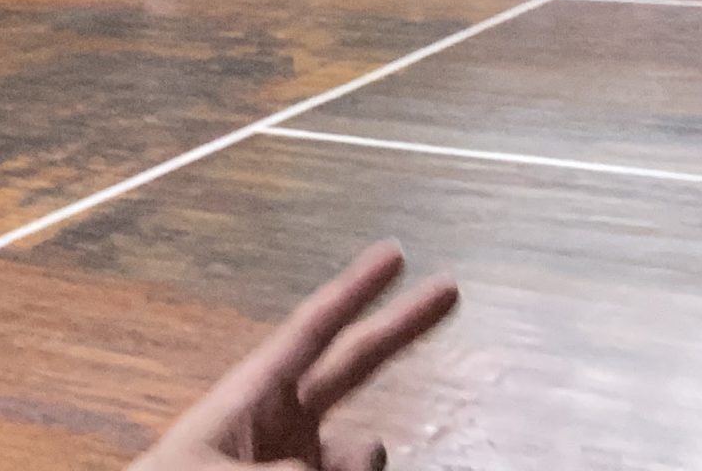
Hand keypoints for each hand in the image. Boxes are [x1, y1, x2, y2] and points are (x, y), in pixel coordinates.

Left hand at [129, 242, 458, 470]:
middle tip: (449, 288)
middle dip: (403, 326)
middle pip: (356, 363)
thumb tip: (356, 452)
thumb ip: (281, 467)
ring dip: (364, 465)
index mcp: (252, 394)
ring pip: (364, 453)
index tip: (395, 252)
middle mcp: (284, 422)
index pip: (314, 329)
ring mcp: (300, 461)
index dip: (355, 289)